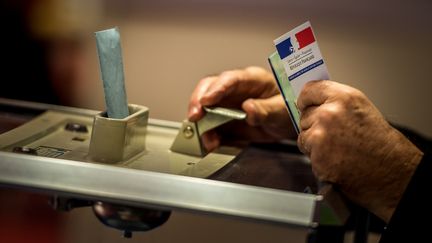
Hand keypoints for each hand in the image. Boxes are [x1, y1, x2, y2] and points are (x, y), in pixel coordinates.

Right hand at [188, 66, 295, 150]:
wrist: (289, 122)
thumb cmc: (289, 107)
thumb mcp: (283, 109)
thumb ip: (266, 110)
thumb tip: (248, 109)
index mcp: (251, 80)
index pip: (230, 79)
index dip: (216, 89)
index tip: (206, 100)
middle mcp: (235, 89)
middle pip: (209, 88)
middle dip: (198, 102)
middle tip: (194, 117)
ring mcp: (228, 104)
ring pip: (206, 109)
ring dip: (203, 125)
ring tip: (208, 140)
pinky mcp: (225, 120)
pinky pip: (212, 126)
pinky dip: (209, 136)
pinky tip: (212, 143)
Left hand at [296, 80, 422, 222]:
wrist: (390, 169)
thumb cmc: (379, 142)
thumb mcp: (360, 109)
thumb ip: (335, 102)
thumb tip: (313, 102)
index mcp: (343, 98)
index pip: (309, 90)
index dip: (306, 99)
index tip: (304, 104)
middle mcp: (330, 114)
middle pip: (304, 115)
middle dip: (314, 125)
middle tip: (335, 134)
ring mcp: (321, 135)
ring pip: (303, 135)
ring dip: (314, 143)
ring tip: (337, 148)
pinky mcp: (317, 155)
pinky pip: (307, 153)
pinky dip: (317, 158)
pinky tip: (335, 159)